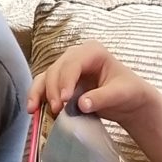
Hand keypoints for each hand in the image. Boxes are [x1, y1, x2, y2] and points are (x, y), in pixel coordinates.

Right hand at [26, 40, 154, 125]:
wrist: (129, 101)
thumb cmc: (129, 92)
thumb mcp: (121, 94)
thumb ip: (101, 98)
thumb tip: (81, 105)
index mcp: (92, 52)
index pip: (73, 64)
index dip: (66, 81)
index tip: (65, 100)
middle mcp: (75, 57)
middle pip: (56, 70)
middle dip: (53, 90)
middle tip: (58, 109)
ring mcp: (65, 69)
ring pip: (45, 77)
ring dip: (38, 94)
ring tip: (35, 109)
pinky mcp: (59, 82)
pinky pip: (42, 86)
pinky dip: (36, 97)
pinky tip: (32, 109)